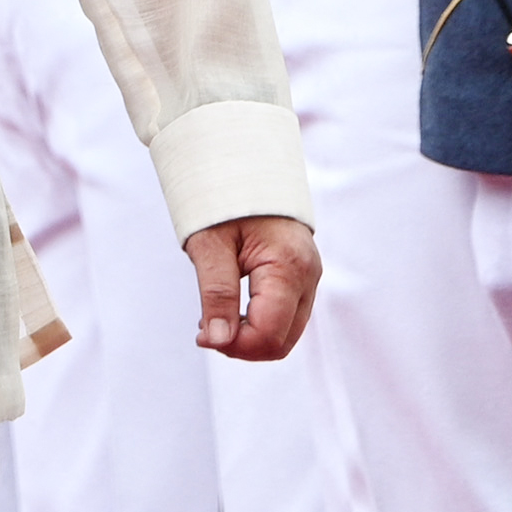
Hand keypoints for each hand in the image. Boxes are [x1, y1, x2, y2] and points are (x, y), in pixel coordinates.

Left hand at [187, 214, 318, 360]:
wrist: (246, 166)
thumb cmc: (226, 200)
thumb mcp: (210, 244)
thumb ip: (216, 294)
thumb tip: (218, 341)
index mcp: (288, 267)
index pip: (269, 334)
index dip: (234, 345)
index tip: (201, 335)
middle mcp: (308, 276)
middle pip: (282, 342)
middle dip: (243, 346)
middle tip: (204, 330)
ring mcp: (310, 278)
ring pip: (286, 334)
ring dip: (250, 337)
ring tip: (214, 318)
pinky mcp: (302, 279)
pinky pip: (286, 318)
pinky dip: (259, 323)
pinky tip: (230, 310)